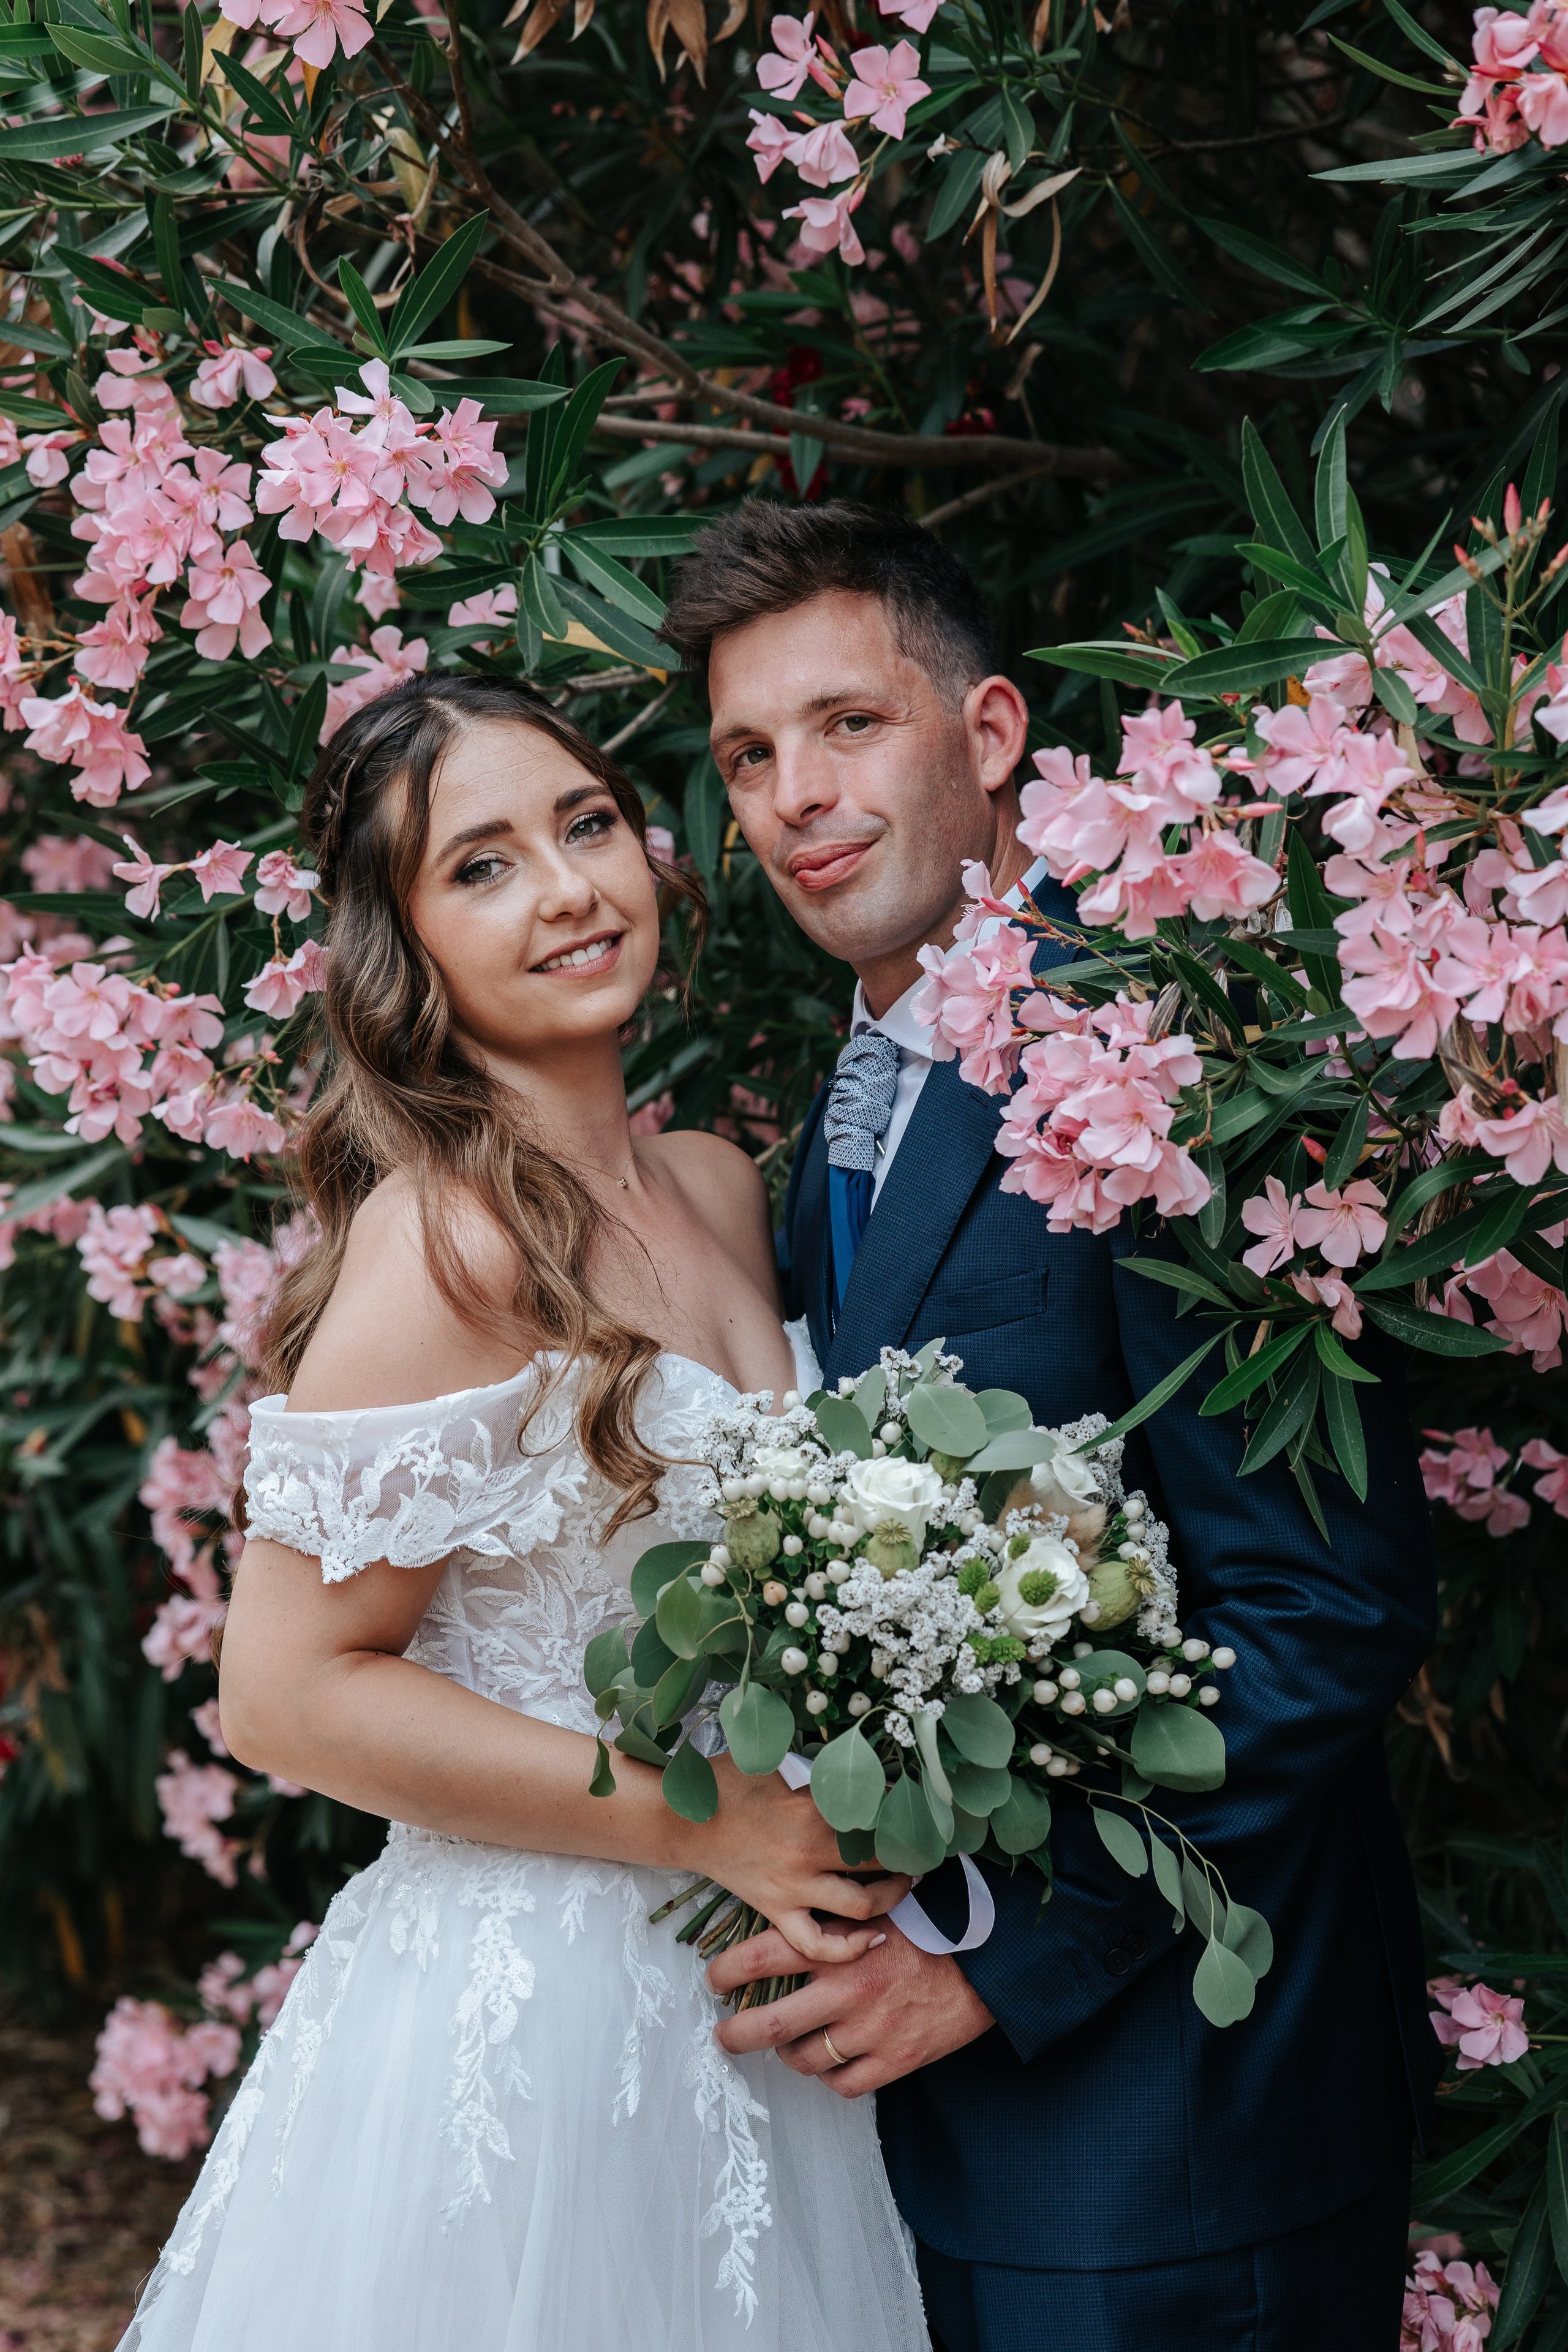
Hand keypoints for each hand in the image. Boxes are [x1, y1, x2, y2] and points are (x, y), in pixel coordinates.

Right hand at [678, 1756, 910, 1964]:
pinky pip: (817, 1943)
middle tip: (927, 1847)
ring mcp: (792, 1886)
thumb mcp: (774, 1760)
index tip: (923, 1806)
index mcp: (812, 1806)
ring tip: (908, 1883)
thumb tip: (857, 1753)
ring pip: (861, 1905)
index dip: (907, 1809)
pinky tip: (873, 1938)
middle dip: (911, 1854)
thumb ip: (815, 1764)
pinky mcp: (776, 1910)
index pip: (877, 1810)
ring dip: (893, 1897)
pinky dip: (848, 1948)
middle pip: (880, 1859)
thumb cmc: (726, 1783)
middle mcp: (808, 1850)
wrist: (681, 1820)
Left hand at [707, 1918, 994, 2094]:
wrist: (988, 1961)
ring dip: (786, 2054)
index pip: (760, 1959)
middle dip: (734, 2033)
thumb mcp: (874, 1907)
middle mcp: (847, 1990)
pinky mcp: (894, 2062)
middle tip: (725, 2033)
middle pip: (767, 2025)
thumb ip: (830, 1917)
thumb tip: (784, 1913)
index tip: (713, 1979)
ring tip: (785, 2044)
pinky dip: (829, 2076)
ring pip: (801, 2060)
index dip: (725, 1972)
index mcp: (838, 1945)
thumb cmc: (928, 1927)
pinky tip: (830, 2060)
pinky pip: (842, 2084)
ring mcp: (869, 2032)